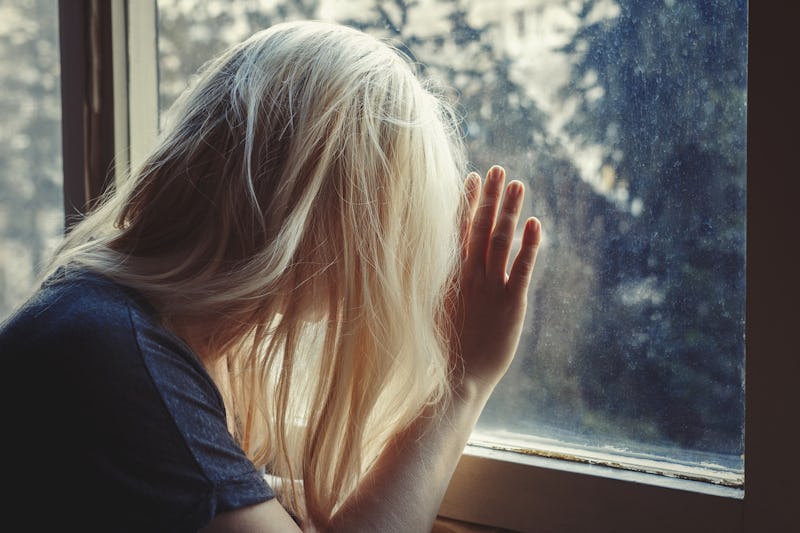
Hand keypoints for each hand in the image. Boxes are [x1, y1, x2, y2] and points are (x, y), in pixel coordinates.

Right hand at [450, 165, 540, 393]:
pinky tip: (536, 223)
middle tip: (497, 168)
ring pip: (501, 240)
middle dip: (488, 197)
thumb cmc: (441, 353)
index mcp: (449, 276)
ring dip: (509, 211)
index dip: (465, 202)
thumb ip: (434, 289)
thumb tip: (426, 270)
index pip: (457, 230)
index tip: (470, 177)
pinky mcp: (511, 304)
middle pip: (479, 227)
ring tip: (517, 183)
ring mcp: (490, 288)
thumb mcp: (430, 314)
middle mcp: (469, 276)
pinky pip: (523, 268)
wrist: (455, 382)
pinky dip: (530, 245)